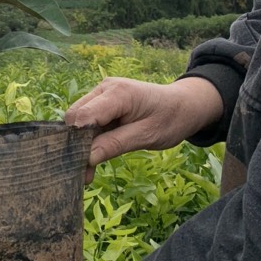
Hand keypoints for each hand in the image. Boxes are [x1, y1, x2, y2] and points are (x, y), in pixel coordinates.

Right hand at [65, 76, 223, 180]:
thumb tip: (87, 157)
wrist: (184, 105)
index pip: (84, 115)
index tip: (79, 165)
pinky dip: (89, 138)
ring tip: (87, 171)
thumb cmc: (171, 119)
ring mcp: (102, 93)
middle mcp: (104, 88)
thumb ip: (116, 144)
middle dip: (76, 143)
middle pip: (76, 116)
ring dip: (81, 142)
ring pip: (79, 119)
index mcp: (118, 93)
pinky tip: (92, 158)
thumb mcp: (147, 136)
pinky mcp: (103, 101)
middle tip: (83, 172)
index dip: (77, 139)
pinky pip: (88, 120)